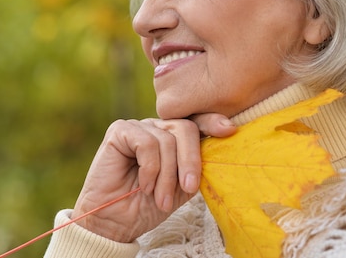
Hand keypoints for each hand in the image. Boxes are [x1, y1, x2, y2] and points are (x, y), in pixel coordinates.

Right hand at [71, 114, 235, 241]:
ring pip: (168, 139)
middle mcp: (156, 128)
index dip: (212, 123)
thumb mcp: (181, 187)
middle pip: (185, 128)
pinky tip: (143, 183)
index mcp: (173, 138)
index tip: (229, 130)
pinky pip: (147, 142)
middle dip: (190, 160)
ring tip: (159, 198)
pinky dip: (149, 168)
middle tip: (188, 187)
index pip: (196, 123)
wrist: (116, 222)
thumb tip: (219, 151)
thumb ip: (197, 168)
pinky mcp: (120, 130)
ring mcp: (138, 127)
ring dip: (167, 175)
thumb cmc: (147, 205)